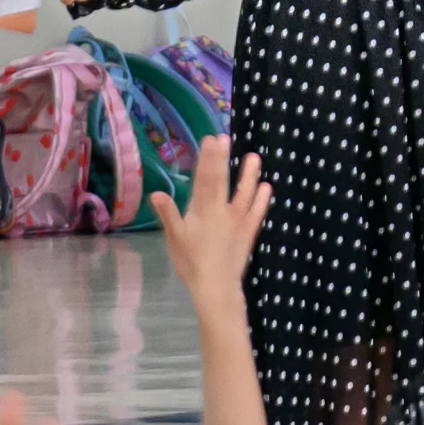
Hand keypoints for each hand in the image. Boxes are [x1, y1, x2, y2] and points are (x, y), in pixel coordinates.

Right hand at [150, 136, 269, 311]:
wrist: (215, 287)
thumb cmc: (191, 263)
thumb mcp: (175, 239)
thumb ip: (168, 215)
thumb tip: (156, 193)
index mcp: (202, 211)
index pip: (204, 179)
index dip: (207, 159)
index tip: (210, 139)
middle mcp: (221, 211)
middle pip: (221, 181)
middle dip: (222, 159)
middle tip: (224, 137)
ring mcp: (238, 220)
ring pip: (244, 193)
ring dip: (249, 175)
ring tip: (254, 157)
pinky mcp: (248, 231)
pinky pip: (257, 212)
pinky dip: (262, 199)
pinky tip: (267, 187)